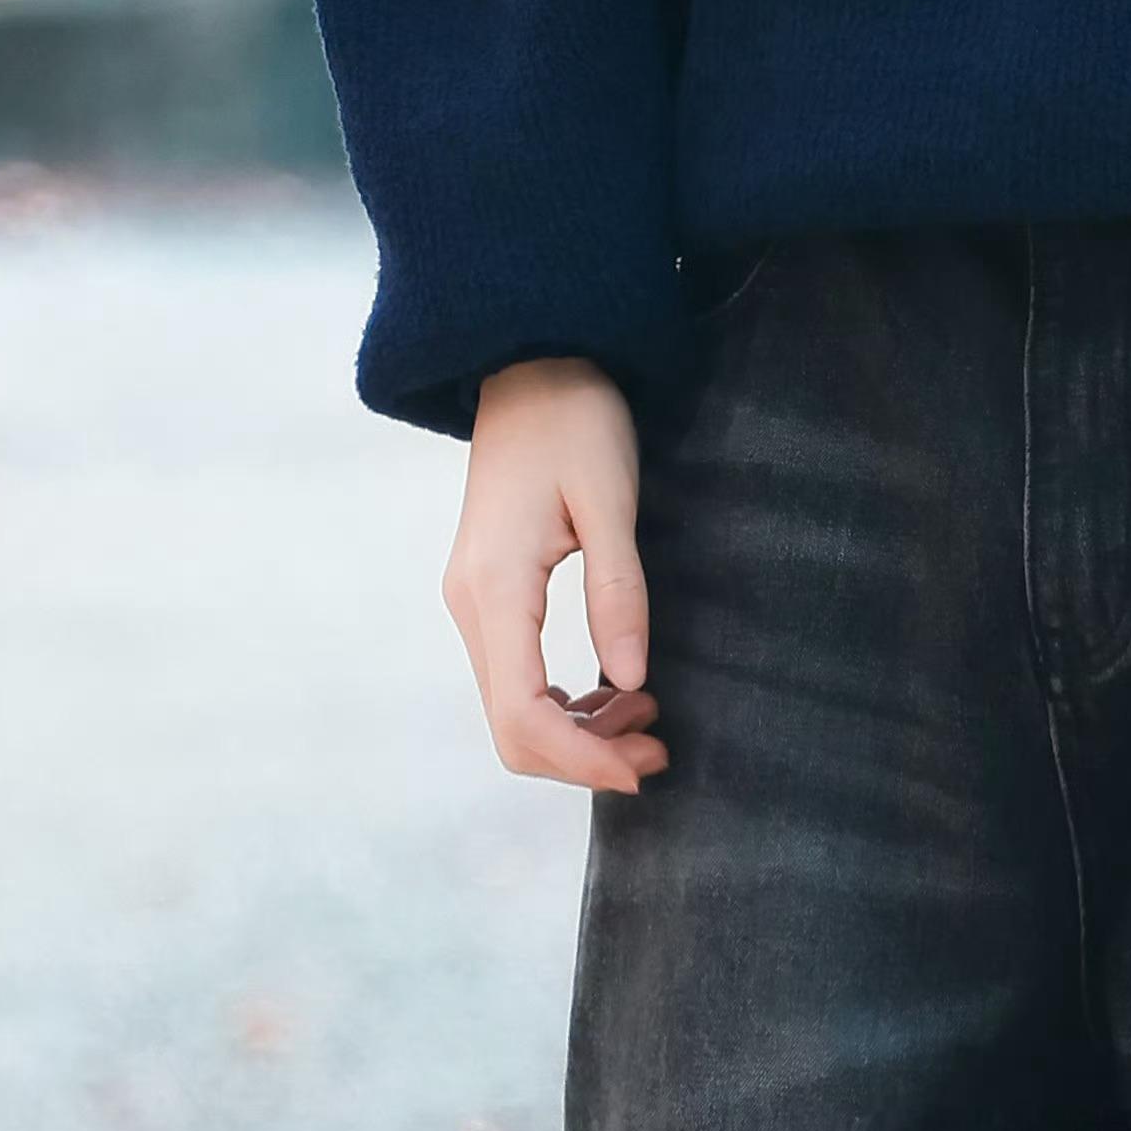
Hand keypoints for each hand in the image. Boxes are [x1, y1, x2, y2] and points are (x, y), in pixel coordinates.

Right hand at [442, 355, 671, 798]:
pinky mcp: (489, 593)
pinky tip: (614, 687)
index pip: (522, 714)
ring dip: (577, 730)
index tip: (642, 767)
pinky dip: (562, 700)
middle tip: (658, 751)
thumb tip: (629, 681)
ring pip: (512, 706)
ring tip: (649, 717)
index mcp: (496, 588)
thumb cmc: (576, 418)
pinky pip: (516, 674)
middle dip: (583, 755)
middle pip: (511, 726)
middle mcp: (471, 606)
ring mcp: (474, 601)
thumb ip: (618, 590)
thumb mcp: (610, 499)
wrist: (530, 363)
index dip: (580, 758)